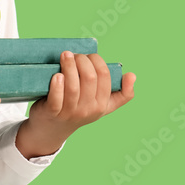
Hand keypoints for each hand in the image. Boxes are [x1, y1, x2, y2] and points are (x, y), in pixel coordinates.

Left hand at [15, 51, 135, 157]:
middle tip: (74, 54)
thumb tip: (132, 75)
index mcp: (102, 105)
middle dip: (82, 60)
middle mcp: (88, 109)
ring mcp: (70, 112)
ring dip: (69, 67)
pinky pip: (57, 98)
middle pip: (89, 78)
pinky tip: (56, 75)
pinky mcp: (53, 112)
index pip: (104, 76)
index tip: (88, 55)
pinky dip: (57, 85)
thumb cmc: (79, 110)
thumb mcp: (103, 106)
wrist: (53, 129)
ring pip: (73, 86)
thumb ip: (121, 93)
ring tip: (65, 55)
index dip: (96, 60)